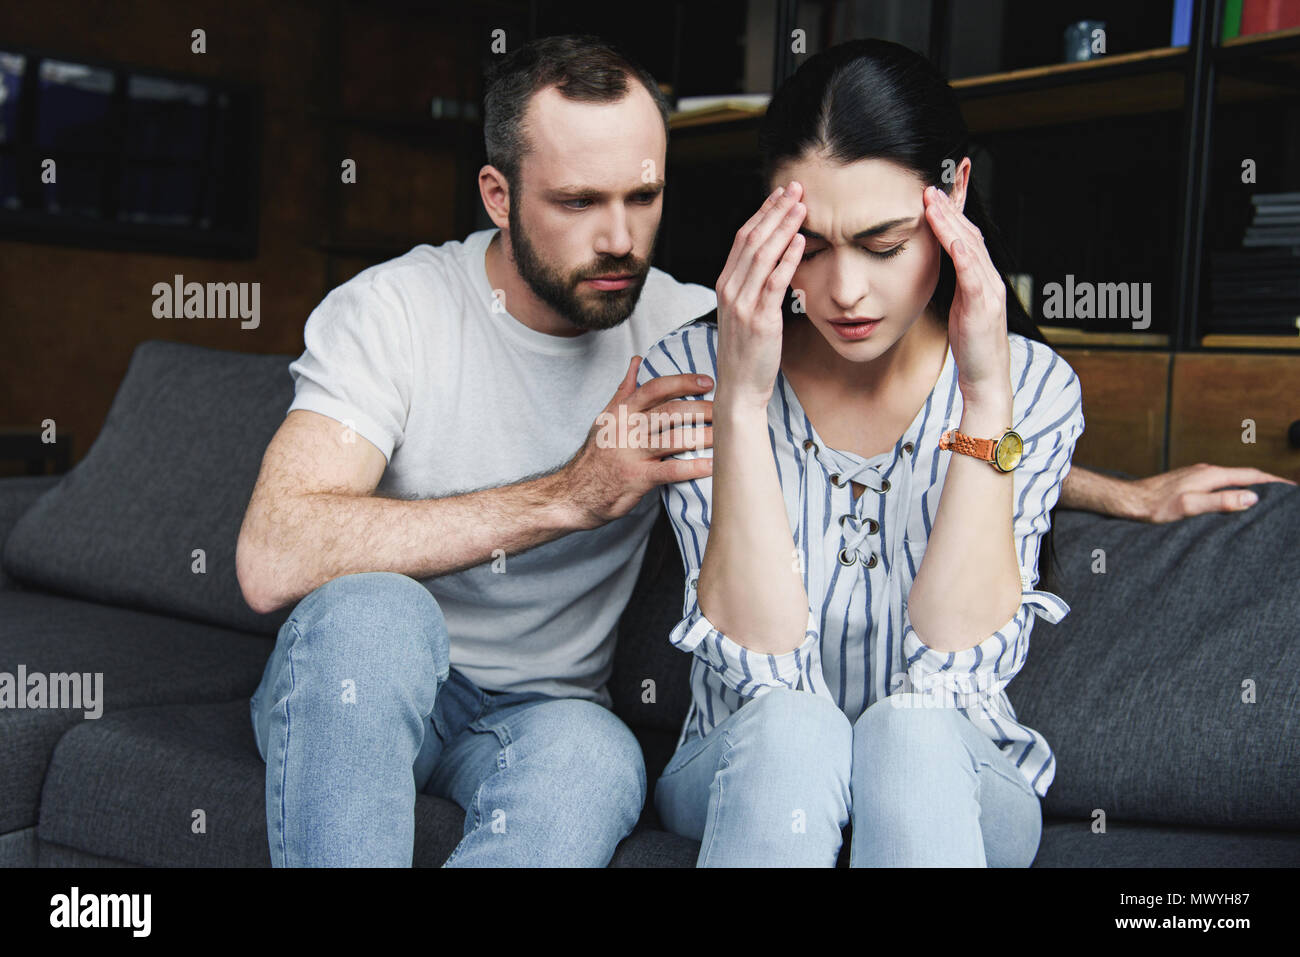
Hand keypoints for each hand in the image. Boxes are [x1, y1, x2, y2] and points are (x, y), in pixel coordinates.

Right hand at [559, 356, 714, 528]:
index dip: (683, 382)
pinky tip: (713, 466)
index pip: (655, 388)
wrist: (574, 492)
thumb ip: (624, 390)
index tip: (707, 381)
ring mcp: (632, 453)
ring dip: (704, 436)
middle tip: (726, 411)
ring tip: (727, 436)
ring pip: (674, 438)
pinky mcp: (637, 478)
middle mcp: (627, 428)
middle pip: (671, 412)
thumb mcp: (605, 418)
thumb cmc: (596, 455)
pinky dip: (694, 468)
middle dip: (702, 409)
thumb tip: (637, 361)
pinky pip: (671, 471)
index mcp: (622, 411)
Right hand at [714, 181, 806, 410]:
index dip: (763, 212)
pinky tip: (801, 242)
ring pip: (761, 255)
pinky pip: (773, 283)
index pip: (743, 238)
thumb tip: (777, 261)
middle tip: (795, 188)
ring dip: (783, 227)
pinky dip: (787, 259)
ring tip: (802, 206)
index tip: (781, 194)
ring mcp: (742, 305)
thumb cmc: (748, 352)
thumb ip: (755, 286)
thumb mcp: (744, 313)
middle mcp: (729, 290)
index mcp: (725, 285)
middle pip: (751, 239)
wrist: (739, 388)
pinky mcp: (759, 321)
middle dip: (774, 210)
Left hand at [923, 184, 1009, 406]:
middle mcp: (990, 279)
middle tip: (929, 188)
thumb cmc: (970, 344)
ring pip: (970, 248)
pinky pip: (973, 274)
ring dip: (950, 223)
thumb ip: (957, 284)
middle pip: (969, 235)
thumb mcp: (961, 307)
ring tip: (932, 202)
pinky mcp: (982, 306)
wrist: (986, 376)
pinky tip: (949, 237)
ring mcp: (989, 291)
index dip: (952, 214)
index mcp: (982, 278)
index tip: (935, 194)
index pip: (967, 238)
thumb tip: (943, 266)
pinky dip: (962, 253)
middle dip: (949, 209)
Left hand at [1129, 463, 1296, 522]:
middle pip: (1245, 475)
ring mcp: (1197, 475)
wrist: (1129, 500)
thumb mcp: (1190, 506)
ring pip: (1232, 478)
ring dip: (1250, 485)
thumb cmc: (1156, 506)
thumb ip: (1221, 501)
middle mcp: (1207, 471)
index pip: (1252, 475)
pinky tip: (1233, 498)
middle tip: (1285, 495)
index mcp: (1212, 475)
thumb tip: (1252, 497)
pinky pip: (1220, 483)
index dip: (1274, 482)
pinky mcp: (1189, 482)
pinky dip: (1234, 488)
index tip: (1292, 490)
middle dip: (1267, 482)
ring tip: (1265, 497)